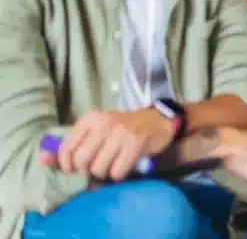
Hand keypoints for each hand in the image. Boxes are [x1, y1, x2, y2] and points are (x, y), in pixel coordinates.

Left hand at [41, 108, 175, 181]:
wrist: (156, 122)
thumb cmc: (120, 129)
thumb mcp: (94, 132)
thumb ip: (69, 146)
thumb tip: (42, 160)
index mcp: (89, 119)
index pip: (66, 149)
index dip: (68, 166)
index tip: (77, 168)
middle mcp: (104, 123)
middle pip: (81, 162)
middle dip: (87, 171)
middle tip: (96, 168)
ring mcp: (121, 133)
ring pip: (98, 168)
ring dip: (104, 174)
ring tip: (111, 165)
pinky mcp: (136, 143)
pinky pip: (117, 172)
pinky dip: (118, 175)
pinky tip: (123, 166)